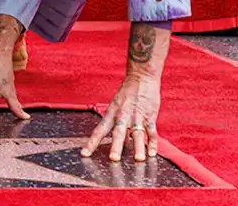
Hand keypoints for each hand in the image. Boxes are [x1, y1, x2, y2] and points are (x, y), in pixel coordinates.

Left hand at [81, 23, 169, 161]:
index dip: (92, 142)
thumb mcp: (116, 105)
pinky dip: (153, 143)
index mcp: (112, 113)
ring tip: (139, 160)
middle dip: (116, 146)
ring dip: (138, 147)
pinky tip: (152, 153)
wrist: (141, 77)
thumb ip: (117, 123)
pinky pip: (152, 131)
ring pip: (138, 134)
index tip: (85, 154)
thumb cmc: (127, 93)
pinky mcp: (150, 116)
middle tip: (113, 159)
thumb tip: (120, 142)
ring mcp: (137, 117)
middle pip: (118, 133)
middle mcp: (123, 116)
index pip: (99, 130)